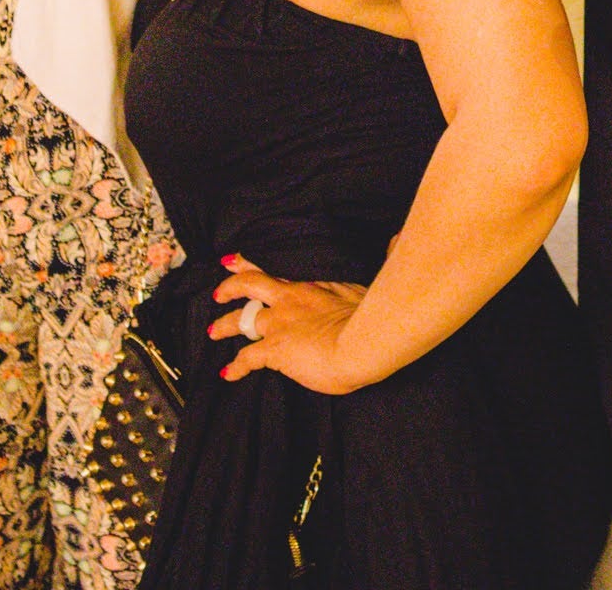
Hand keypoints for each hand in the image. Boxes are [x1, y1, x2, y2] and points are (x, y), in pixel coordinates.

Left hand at [209, 254, 375, 394]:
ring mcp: (280, 322)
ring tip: (214, 330)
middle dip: (233, 285)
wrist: (363, 341)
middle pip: (254, 283)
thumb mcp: (379, 282)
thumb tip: (397, 238)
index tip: (244, 260)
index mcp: (315, 284)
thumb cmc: (375, 315)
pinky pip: (247, 357)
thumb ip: (385, 261)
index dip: (261, 266)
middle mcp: (292, 298)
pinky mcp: (274, 348)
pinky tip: (228, 373)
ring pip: (242, 318)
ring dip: (226, 324)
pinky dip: (236, 366)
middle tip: (220, 289)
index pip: (282, 272)